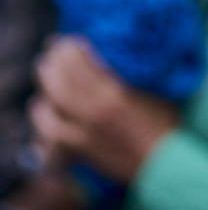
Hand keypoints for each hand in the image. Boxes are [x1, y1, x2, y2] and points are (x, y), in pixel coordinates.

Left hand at [30, 37, 181, 185]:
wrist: (167, 167)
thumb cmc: (164, 127)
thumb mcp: (146, 94)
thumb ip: (117, 79)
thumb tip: (94, 63)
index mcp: (110, 94)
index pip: (75, 63)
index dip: (66, 49)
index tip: (65, 43)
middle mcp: (90, 113)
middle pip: (54, 83)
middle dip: (49, 66)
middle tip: (49, 58)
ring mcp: (81, 135)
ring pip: (44, 112)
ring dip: (42, 97)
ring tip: (46, 89)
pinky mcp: (79, 153)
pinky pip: (50, 140)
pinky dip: (44, 128)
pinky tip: (47, 118)